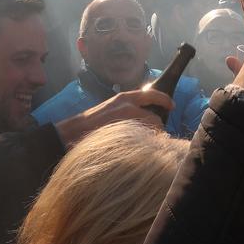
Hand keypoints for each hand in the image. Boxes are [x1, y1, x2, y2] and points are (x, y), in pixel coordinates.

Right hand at [55, 88, 172, 145]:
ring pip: (150, 130)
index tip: (171, 106)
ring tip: (145, 143)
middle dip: (158, 127)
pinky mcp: (123, 133)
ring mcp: (126, 120)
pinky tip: (138, 148)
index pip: (151, 94)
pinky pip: (142, 140)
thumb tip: (143, 115)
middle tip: (156, 135)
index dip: (164, 99)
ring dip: (152, 137)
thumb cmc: (91, 123)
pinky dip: (144, 144)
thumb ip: (127, 110)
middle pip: (155, 117)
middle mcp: (127, 105)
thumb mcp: (111, 109)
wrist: (72, 132)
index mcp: (124, 98)